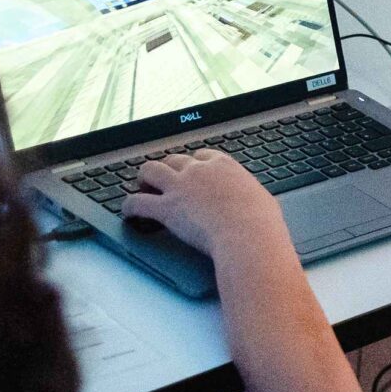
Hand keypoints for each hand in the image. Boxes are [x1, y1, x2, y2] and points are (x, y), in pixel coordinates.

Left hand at [124, 150, 290, 259]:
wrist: (248, 236)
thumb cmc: (261, 223)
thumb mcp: (261, 200)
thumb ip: (248, 195)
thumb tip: (251, 202)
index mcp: (224, 165)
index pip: (202, 156)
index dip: (194, 164)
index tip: (193, 173)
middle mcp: (198, 171)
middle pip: (173, 159)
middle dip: (168, 169)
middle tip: (166, 182)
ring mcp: (179, 187)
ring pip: (149, 170)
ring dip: (144, 179)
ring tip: (143, 189)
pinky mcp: (165, 208)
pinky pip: (136, 202)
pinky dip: (129, 206)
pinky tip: (129, 213)